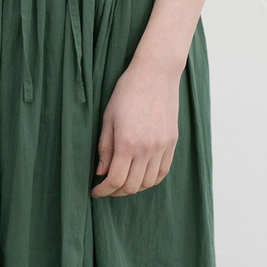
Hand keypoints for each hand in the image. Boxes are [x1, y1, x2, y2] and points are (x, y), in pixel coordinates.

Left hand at [90, 58, 179, 197]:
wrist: (155, 74)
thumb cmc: (127, 92)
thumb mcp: (108, 117)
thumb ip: (105, 147)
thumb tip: (101, 172)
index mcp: (127, 143)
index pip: (115, 180)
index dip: (103, 191)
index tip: (94, 191)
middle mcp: (146, 149)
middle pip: (132, 186)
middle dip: (116, 192)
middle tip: (106, 187)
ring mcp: (162, 147)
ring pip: (148, 183)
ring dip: (133, 187)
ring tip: (122, 181)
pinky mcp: (172, 143)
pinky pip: (163, 172)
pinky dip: (151, 180)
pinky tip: (141, 176)